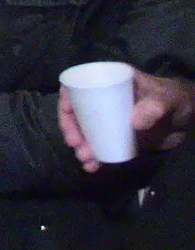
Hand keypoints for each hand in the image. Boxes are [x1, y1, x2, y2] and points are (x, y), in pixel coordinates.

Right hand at [62, 71, 194, 171]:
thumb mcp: (166, 98)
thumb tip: (134, 123)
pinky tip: (93, 166)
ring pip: (86, 132)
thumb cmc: (176, 99)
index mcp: (109, 83)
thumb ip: (154, 106)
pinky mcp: (119, 138)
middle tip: (76, 144)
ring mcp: (110, 121)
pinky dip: (95, 157)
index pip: (78, 87)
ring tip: (86, 159)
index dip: (66, 100)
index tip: (67, 115)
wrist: (189, 119)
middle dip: (71, 130)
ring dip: (81, 147)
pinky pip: (101, 146)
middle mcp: (104, 101)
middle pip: (76, 113)